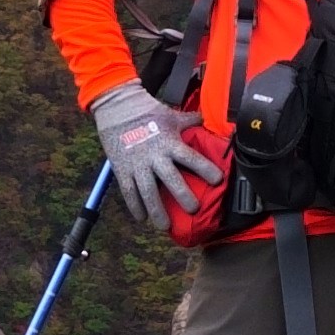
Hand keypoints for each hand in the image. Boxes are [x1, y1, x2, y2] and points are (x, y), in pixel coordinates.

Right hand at [91, 84, 221, 230]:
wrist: (116, 107)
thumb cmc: (146, 110)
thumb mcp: (170, 115)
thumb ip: (188, 120)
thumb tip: (205, 119)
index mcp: (170, 142)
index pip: (191, 158)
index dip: (205, 169)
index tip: (218, 180)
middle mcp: (155, 156)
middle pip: (172, 180)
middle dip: (184, 196)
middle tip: (194, 209)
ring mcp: (138, 165)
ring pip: (148, 192)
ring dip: (157, 210)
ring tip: (165, 226)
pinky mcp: (122, 169)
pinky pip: (129, 192)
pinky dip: (135, 206)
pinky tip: (141, 218)